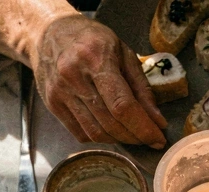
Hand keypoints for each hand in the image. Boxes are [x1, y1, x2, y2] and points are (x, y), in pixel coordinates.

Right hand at [33, 16, 166, 147]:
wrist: (50, 33)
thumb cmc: (93, 42)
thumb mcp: (123, 53)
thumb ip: (142, 88)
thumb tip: (158, 122)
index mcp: (95, 57)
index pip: (122, 105)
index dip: (143, 128)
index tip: (158, 139)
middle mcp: (74, 76)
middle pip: (110, 123)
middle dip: (134, 137)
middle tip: (147, 138)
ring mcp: (60, 92)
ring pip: (96, 133)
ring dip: (118, 140)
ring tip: (131, 134)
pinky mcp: (53, 105)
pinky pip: (82, 134)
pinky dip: (100, 138)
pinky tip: (109, 129)